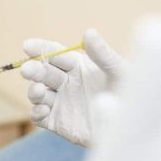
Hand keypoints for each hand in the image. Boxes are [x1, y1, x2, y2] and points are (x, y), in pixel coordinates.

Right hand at [20, 29, 127, 146]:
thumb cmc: (130, 96)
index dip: (40, 49)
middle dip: (33, 70)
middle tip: (28, 70)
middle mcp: (65, 83)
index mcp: (77, 66)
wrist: (132, 128)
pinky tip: (44, 109)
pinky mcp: (56, 122)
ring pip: (37, 94)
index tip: (28, 46)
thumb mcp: (119, 72)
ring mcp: (59, 102)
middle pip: (42, 73)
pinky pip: (39, 117)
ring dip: (34, 91)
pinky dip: (36, 112)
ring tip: (38, 91)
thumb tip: (88, 33)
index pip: (54, 53)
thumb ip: (102, 54)